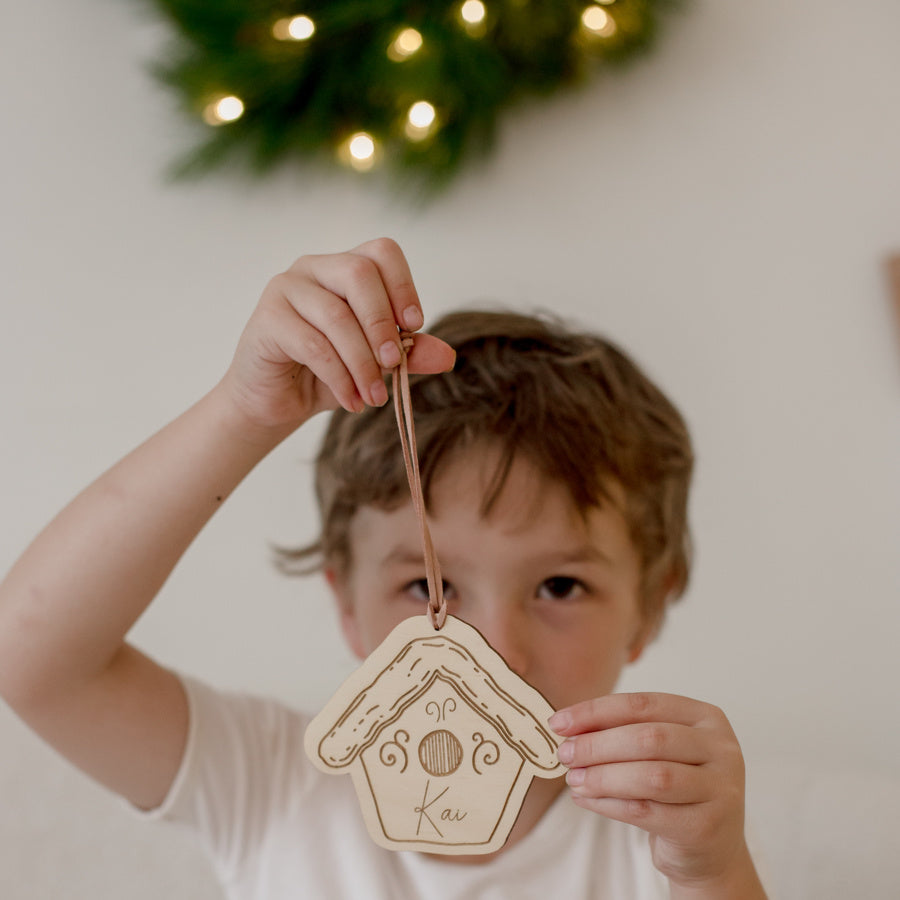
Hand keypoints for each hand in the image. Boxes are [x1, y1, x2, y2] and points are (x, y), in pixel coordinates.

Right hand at [220, 238, 455, 434]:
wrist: (277, 400)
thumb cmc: (329, 373)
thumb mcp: (376, 364)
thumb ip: (410, 354)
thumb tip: (447, 356)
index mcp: (345, 267)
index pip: (382, 252)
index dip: (404, 285)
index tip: (415, 326)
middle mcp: (314, 268)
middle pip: (359, 274)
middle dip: (383, 324)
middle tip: (395, 365)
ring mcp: (286, 289)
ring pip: (337, 316)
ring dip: (363, 363)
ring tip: (375, 396)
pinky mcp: (267, 319)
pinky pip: (313, 344)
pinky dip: (339, 377)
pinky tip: (351, 401)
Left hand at [552, 693, 757, 891]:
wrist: (711, 846)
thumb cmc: (676, 788)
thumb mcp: (658, 751)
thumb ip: (621, 732)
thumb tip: (568, 727)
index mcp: (707, 717)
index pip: (643, 704)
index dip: (596, 711)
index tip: (559, 722)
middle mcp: (721, 749)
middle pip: (648, 738)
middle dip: (597, 745)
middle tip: (565, 754)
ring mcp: (721, 789)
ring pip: (650, 777)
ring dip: (602, 777)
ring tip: (573, 779)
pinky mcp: (707, 827)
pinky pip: (648, 812)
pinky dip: (609, 805)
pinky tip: (586, 800)